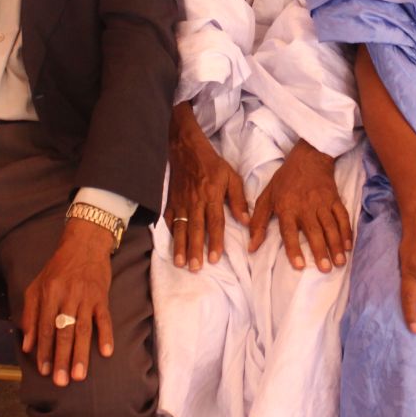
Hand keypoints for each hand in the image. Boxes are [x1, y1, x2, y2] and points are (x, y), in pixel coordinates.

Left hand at [21, 217, 115, 386]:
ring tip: (80, 375)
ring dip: (81, 353)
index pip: (45, 327)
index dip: (44, 351)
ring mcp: (86, 296)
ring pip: (82, 329)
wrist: (84, 243)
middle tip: (61, 381)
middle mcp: (66, 296)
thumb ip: (30, 314)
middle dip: (61, 358)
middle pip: (63, 332)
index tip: (43, 371)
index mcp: (48, 294)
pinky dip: (106, 334)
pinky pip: (104, 318)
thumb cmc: (58, 267)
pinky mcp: (102, 296)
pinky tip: (106, 352)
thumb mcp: (37, 286)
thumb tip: (27, 345)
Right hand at [165, 111, 247, 269]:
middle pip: (195, 229)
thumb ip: (238, 199)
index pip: (214, 223)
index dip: (215, 241)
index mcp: (212, 196)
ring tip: (180, 263)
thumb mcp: (231, 176)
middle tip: (195, 268)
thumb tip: (246, 221)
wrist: (187, 148)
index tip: (215, 258)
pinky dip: (169, 232)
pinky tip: (170, 245)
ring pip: (180, 228)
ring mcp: (181, 202)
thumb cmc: (212, 163)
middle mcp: (195, 201)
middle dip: (195, 250)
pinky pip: (169, 218)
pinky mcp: (171, 200)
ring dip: (180, 246)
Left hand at [248, 141, 351, 271]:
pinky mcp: (335, 199)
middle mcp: (305, 206)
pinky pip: (342, 217)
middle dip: (320, 251)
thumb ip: (259, 223)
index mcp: (287, 207)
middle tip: (325, 269)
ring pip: (330, 227)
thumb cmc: (285, 179)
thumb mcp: (266, 197)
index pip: (290, 231)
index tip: (300, 266)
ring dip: (335, 245)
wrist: (308, 156)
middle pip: (314, 232)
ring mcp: (322, 203)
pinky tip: (348, 247)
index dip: (294, 249)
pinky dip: (346, 232)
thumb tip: (251, 247)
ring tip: (339, 263)